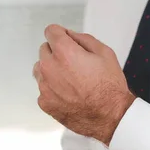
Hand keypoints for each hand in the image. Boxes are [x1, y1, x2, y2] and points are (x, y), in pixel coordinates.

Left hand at [33, 24, 135, 144]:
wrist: (109, 118)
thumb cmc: (109, 88)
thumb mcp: (105, 53)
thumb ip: (84, 39)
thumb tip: (71, 36)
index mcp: (64, 52)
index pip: (51, 31)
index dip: (61, 34)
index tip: (66, 40)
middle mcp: (50, 67)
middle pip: (44, 50)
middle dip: (57, 52)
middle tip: (74, 64)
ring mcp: (45, 86)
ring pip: (40, 69)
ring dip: (51, 70)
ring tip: (70, 80)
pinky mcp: (45, 102)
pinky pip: (43, 89)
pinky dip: (52, 89)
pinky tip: (68, 94)